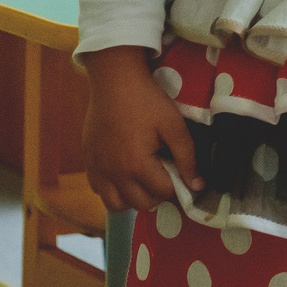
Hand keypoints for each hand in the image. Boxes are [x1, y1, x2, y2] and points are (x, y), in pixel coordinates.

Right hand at [81, 46, 199, 212]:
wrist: (114, 81)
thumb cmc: (147, 101)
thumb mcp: (174, 125)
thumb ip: (187, 158)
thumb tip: (198, 186)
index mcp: (137, 166)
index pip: (163, 193)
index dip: (177, 185)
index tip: (180, 172)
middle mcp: (114, 174)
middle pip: (141, 204)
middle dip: (158, 194)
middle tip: (164, 174)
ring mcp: (98, 170)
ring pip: (116, 204)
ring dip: (133, 198)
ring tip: (144, 179)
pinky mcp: (88, 162)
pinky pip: (99, 190)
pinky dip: (112, 190)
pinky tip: (123, 174)